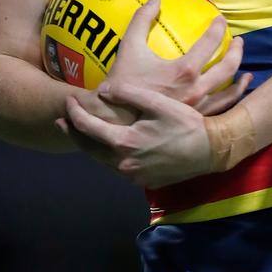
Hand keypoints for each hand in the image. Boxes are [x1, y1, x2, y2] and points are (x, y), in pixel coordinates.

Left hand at [61, 82, 214, 187]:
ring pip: (101, 160)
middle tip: (61, 120)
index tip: (68, 100)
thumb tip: (104, 91)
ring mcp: (132, 175)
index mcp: (124, 143)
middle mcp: (123, 163)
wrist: (209, 151)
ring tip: (81, 132)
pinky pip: (116, 166)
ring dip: (89, 145)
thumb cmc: (186, 124)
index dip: (75, 113)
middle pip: (88, 148)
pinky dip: (106, 155)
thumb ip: (130, 94)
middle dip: (73, 132)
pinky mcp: (143, 180)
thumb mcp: (159, 103)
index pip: (89, 128)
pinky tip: (109, 145)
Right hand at [104, 0, 246, 108]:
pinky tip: (234, 94)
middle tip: (238, 41)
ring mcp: (198, 110)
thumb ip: (142, 19)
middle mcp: (196, 90)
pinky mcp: (195, 125)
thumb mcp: (128, 47)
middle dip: (237, 51)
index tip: (220, 20)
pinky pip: (221, 111)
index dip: (218, 28)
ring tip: (246, 71)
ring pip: (229, 93)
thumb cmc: (121, 84)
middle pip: (227, 67)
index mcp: (184, 71)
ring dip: (240, 78)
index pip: (210, 43)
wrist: (113, 121)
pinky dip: (232, 100)